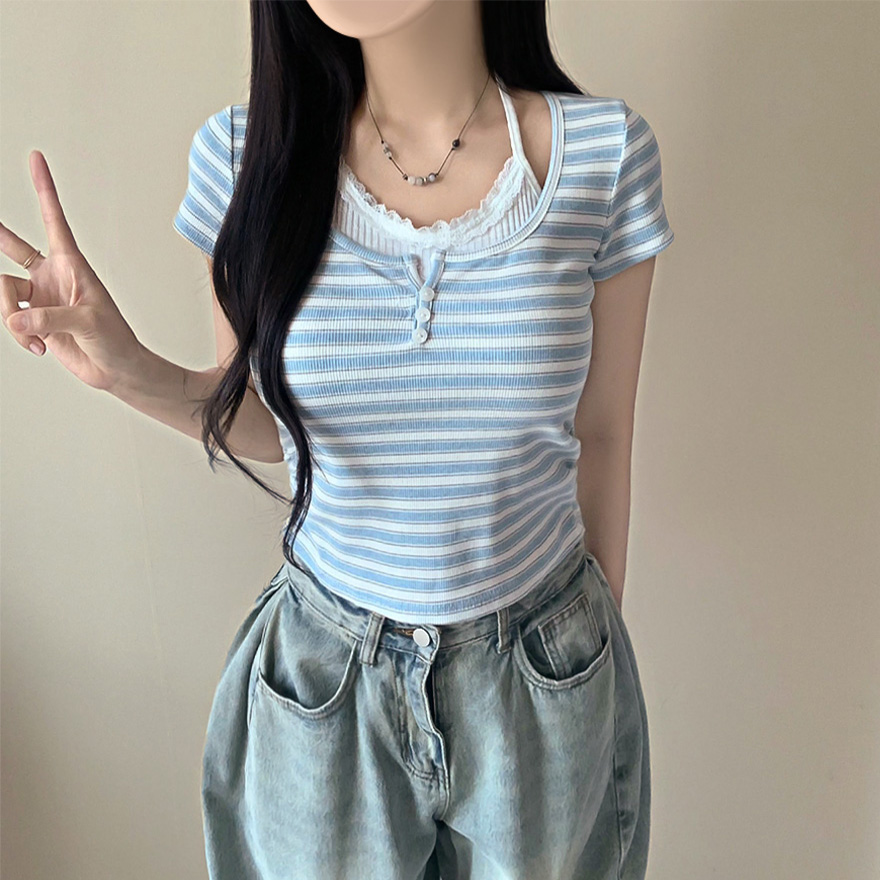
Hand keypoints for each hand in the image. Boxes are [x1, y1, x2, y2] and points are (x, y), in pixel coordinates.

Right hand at [1, 150, 143, 391]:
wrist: (117, 371)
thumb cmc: (116, 340)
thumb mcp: (88, 323)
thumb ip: (49, 319)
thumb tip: (15, 319)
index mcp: (72, 264)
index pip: (53, 219)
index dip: (44, 189)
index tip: (36, 157)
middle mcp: (52, 275)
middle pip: (11, 247)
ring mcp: (41, 297)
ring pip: (3, 292)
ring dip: (12, 318)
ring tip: (36, 339)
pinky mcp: (34, 320)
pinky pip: (9, 319)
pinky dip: (19, 336)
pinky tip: (40, 348)